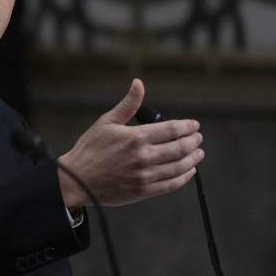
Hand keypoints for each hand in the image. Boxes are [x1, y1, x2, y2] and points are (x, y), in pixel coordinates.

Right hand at [57, 78, 203, 211]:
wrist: (76, 179)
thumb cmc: (90, 150)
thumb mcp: (106, 122)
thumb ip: (128, 104)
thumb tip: (138, 84)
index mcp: (135, 137)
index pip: (172, 130)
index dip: (188, 126)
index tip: (193, 125)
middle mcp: (143, 156)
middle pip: (180, 148)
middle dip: (194, 141)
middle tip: (198, 138)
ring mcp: (145, 175)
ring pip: (179, 166)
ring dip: (193, 159)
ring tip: (198, 153)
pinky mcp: (143, 190)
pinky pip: (171, 184)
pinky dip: (184, 177)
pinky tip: (188, 171)